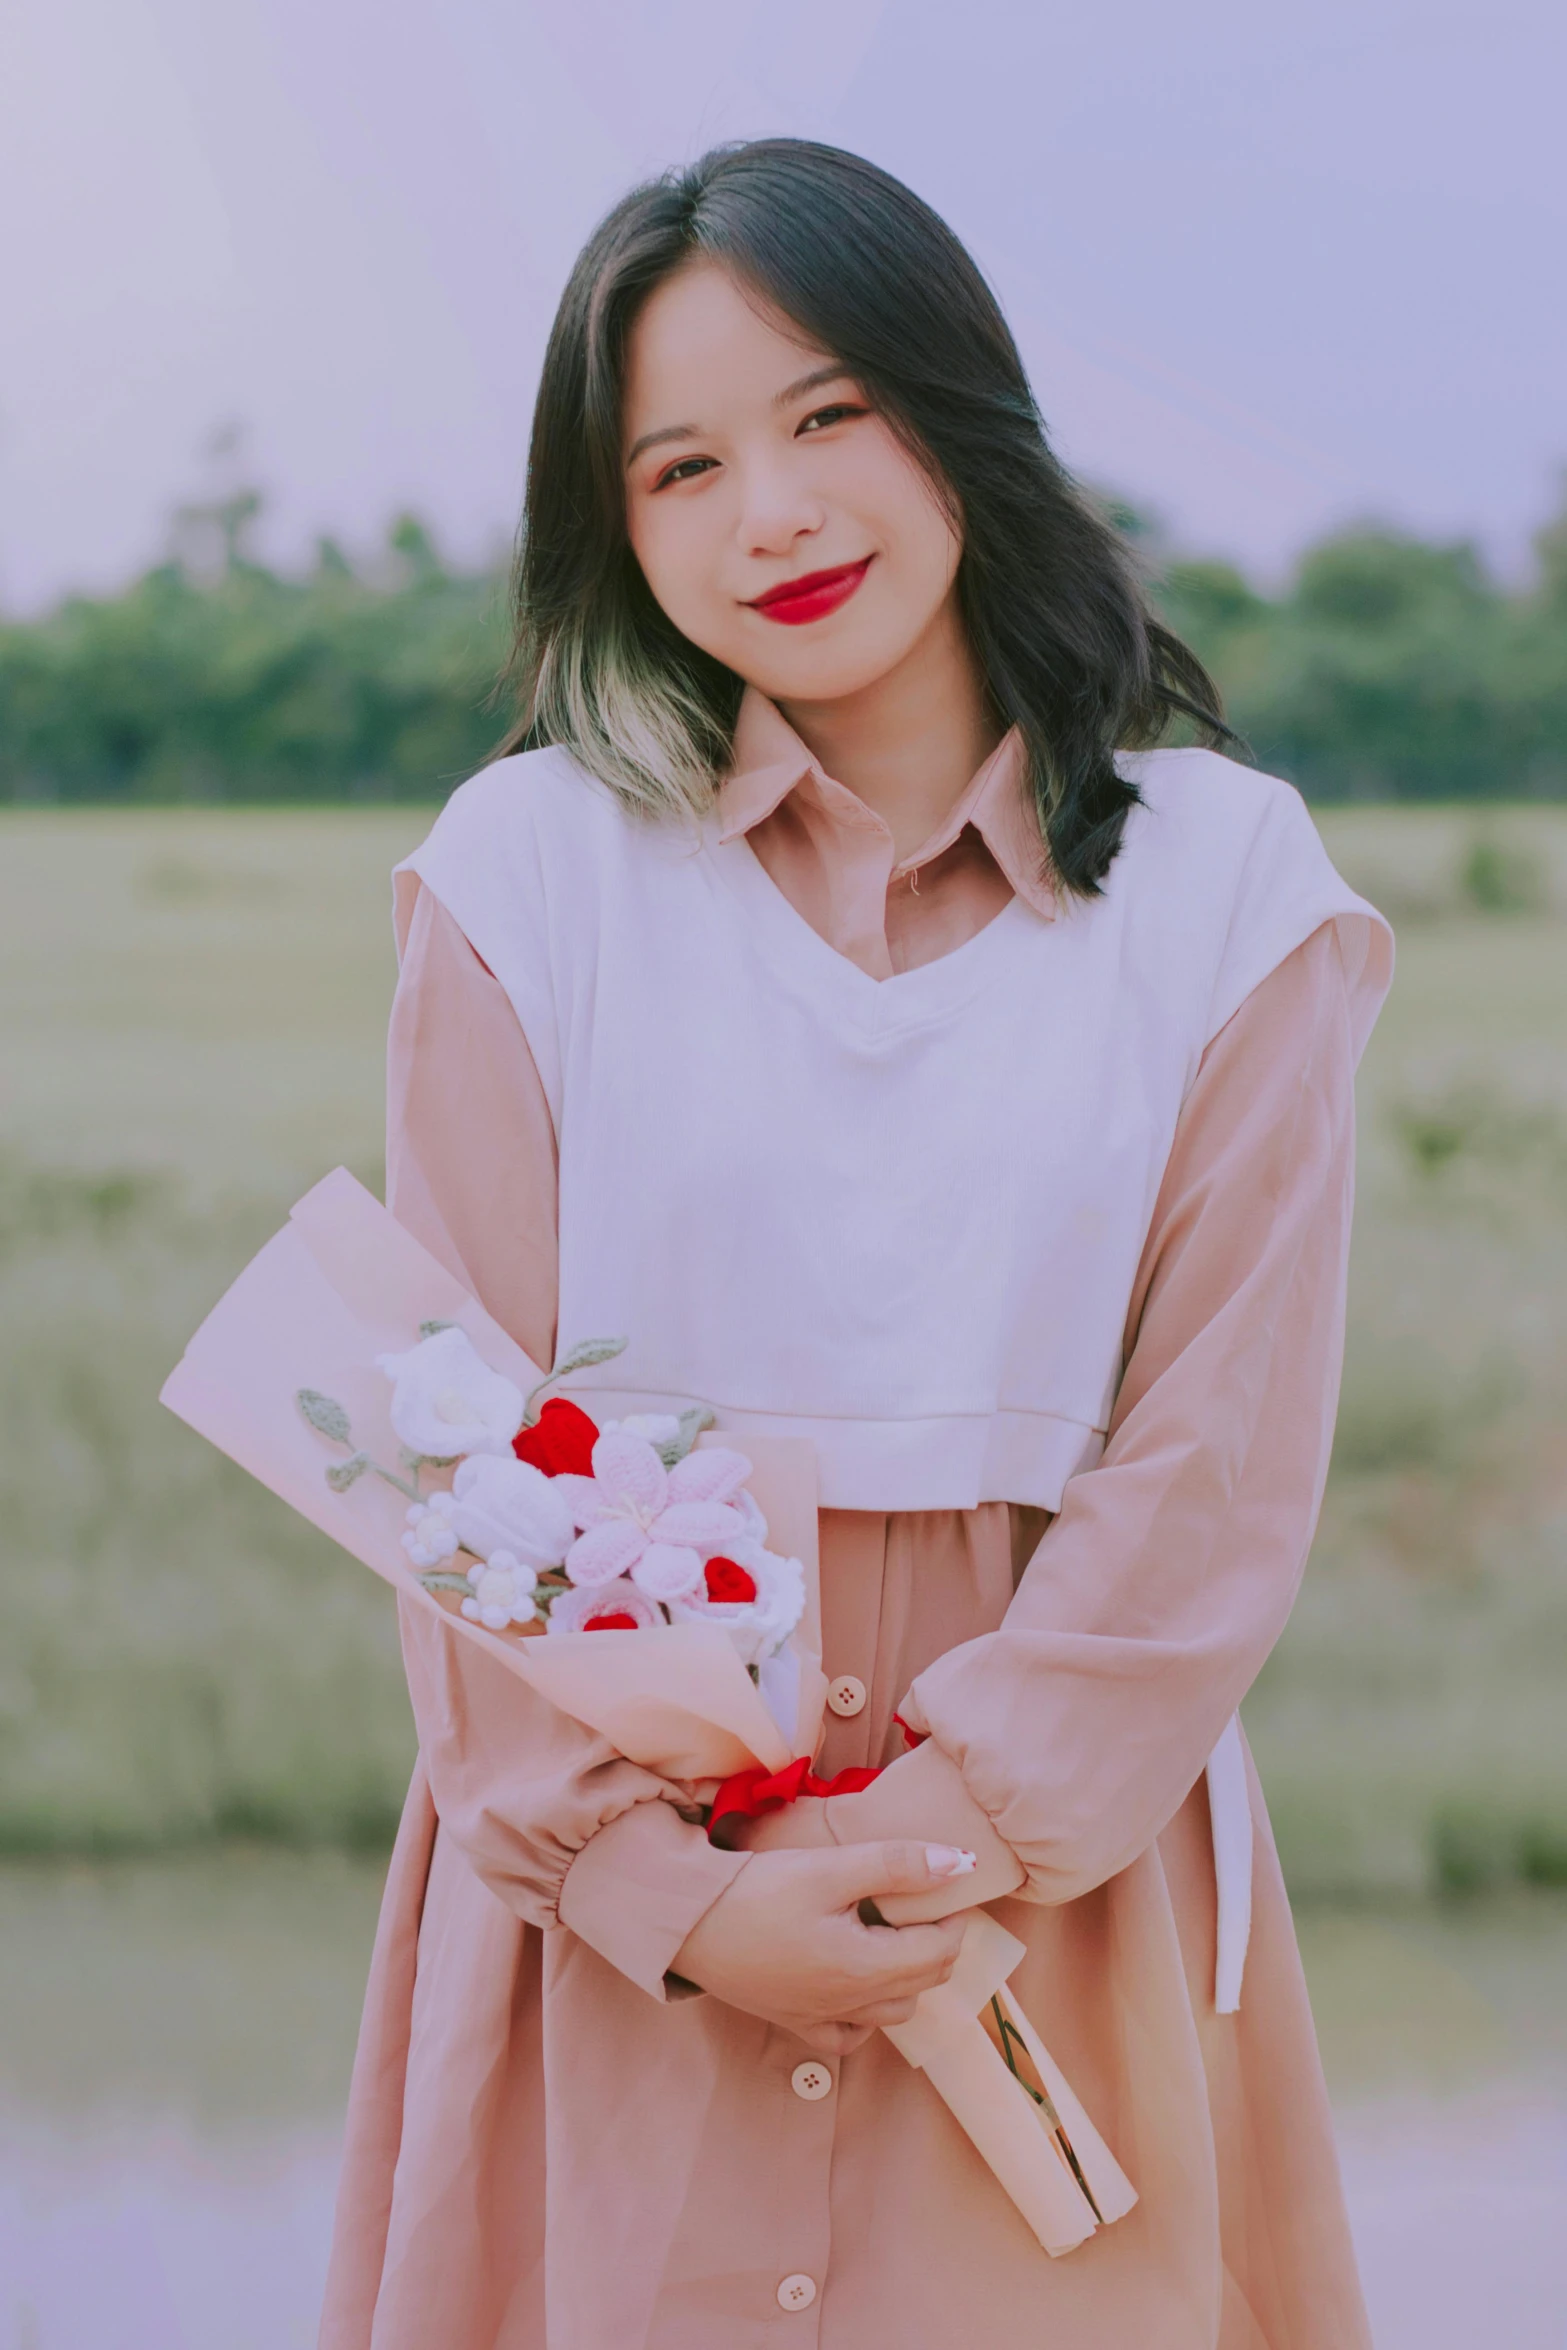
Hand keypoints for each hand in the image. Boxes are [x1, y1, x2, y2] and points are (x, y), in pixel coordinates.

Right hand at [671, 1840, 975, 2055]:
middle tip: (928, 1906)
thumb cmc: (759, 1892)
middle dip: (938, 1946)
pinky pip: (849, 2035)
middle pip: (923, 1983)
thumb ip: (897, 1866)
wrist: (690, 1924)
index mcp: (867, 1967)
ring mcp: (821, 2017)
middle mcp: (851, 2004)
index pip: (939, 1951)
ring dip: (910, 1978)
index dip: (953, 1919)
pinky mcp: (794, 2021)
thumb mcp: (830, 1868)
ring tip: (897, 1936)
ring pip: (893, 2012)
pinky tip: (860, 1987)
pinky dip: (867, 2016)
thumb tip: (958, 1864)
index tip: (945, 1888)